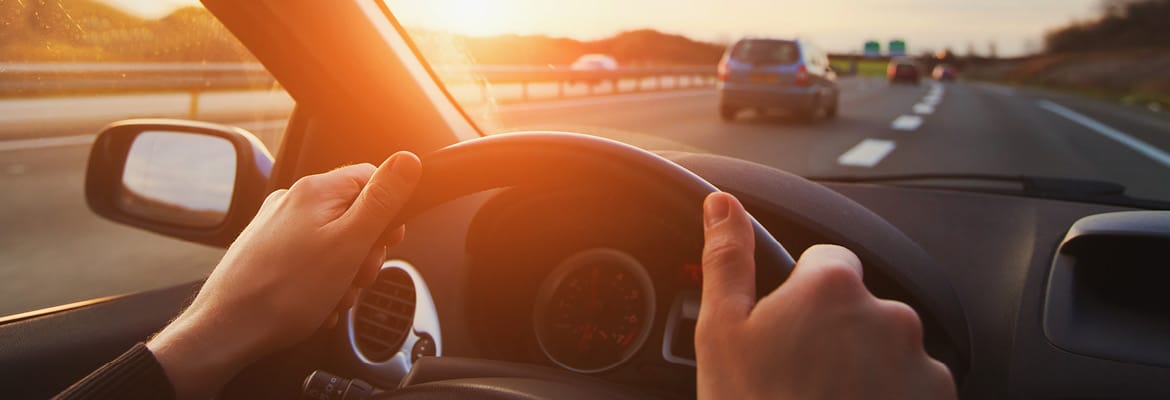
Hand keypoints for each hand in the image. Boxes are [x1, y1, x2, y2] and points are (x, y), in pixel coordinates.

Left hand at [147, 152, 421, 398]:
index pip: (372, 179)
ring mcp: (276, 226)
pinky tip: (316, 303)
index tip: (388, 242)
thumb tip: (408, 161)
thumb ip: (382, 201)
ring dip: (344, 272)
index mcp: (316, 191)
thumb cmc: (285, 292)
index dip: (388, 213)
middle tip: (357, 278)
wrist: (227, 330)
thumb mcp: (350, 244)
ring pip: (333, 241)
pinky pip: (310, 259)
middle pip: (354, 213)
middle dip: (364, 251)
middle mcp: (293, 200)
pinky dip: (321, 281)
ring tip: (333, 297)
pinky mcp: (266, 250)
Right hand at [694, 192, 954, 399]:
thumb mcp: (721, 333)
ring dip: (865, 368)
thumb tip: (722, 204)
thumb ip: (728, 258)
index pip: (826, 262)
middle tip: (799, 378)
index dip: (800, 296)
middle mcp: (888, 316)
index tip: (785, 332)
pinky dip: (890, 398)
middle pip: (860, 307)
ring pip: (888, 348)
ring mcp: (921, 364)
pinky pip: (914, 387)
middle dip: (835, 334)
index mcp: (833, 288)